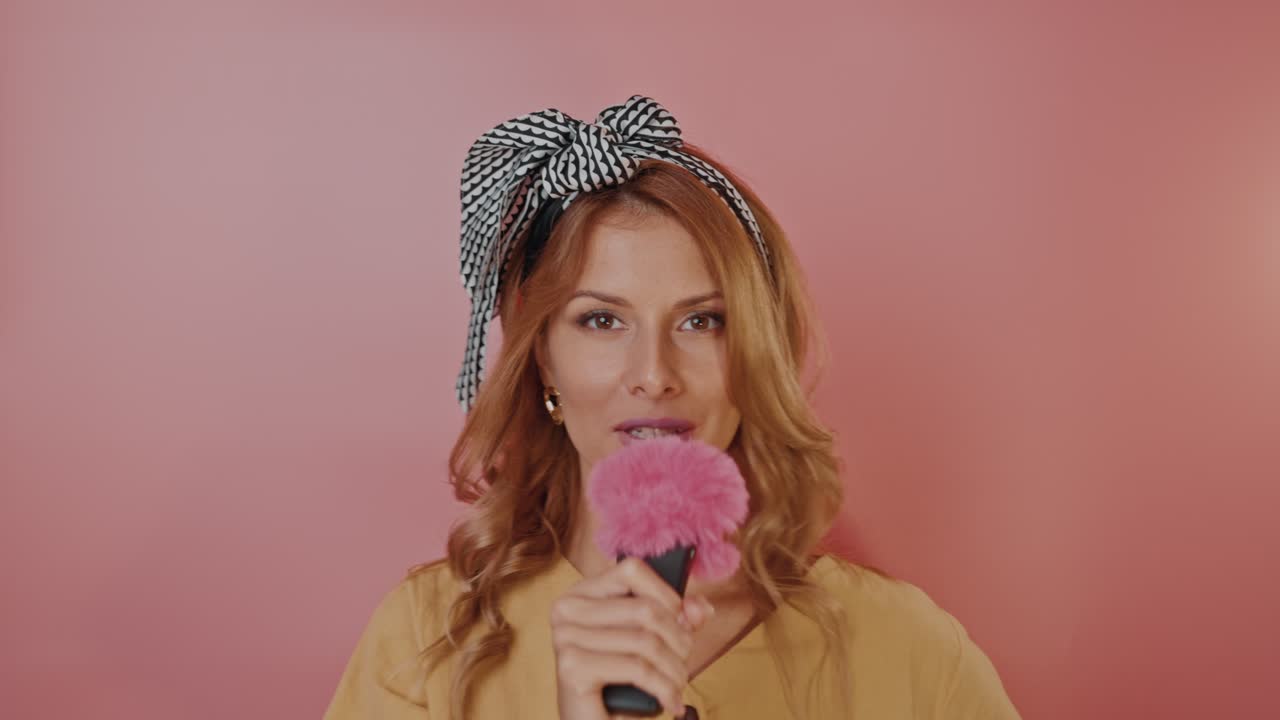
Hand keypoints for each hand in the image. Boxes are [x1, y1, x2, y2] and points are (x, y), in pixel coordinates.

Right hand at [551, 557, 714, 719]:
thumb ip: (678, 619)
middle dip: (679, 639)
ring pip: (645, 641)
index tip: (684, 620)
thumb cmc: (621, 683)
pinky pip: (637, 669)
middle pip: (645, 609)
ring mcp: (565, 637)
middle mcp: (567, 609)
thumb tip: (698, 607)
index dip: (667, 594)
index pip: (632, 569)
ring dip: (675, 669)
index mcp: (582, 593)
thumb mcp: (653, 643)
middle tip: (685, 663)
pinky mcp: (572, 668)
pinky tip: (670, 702)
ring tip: (679, 685)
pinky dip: (664, 689)